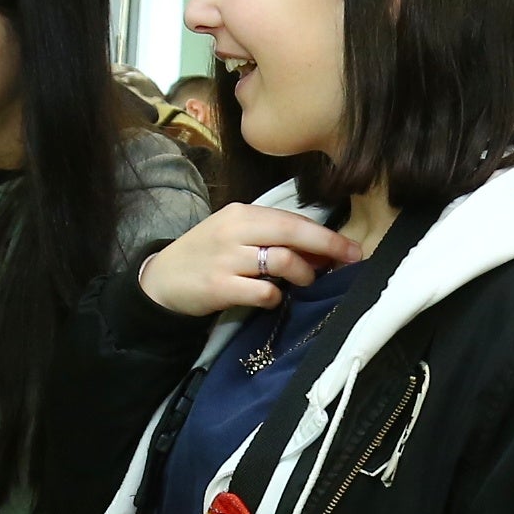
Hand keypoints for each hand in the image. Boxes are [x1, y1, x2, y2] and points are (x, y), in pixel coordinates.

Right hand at [138, 205, 363, 319]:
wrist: (162, 279)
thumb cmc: (206, 255)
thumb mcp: (235, 235)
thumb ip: (271, 237)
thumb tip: (320, 250)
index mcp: (242, 213)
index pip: (292, 219)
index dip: (325, 234)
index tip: (351, 248)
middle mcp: (235, 231)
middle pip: (292, 232)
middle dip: (327, 246)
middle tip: (350, 260)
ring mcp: (226, 259)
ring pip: (282, 261)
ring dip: (303, 274)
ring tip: (305, 282)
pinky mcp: (219, 287)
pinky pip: (262, 292)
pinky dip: (275, 297)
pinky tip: (273, 299)